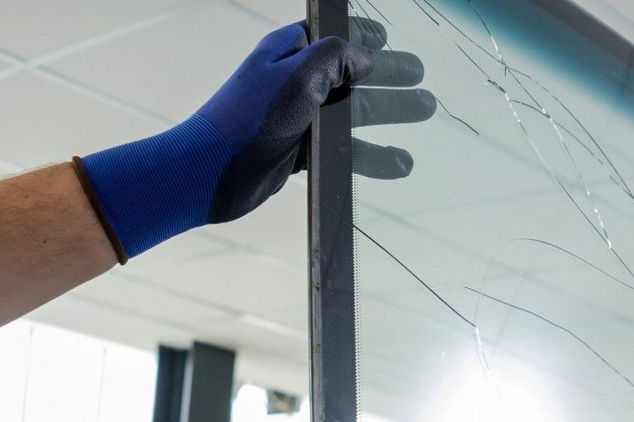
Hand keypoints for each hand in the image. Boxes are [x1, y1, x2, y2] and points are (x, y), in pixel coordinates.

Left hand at [77, 21, 432, 259]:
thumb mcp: (297, 77)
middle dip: (388, 76)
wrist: (209, 174)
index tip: (386, 36)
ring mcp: (296, 119)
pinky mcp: (297, 153)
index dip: (361, 36)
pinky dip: (370, 155)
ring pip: (351, 114)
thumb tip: (366, 57)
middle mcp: (293, 82)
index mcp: (288, 52)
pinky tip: (398, 163)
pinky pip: (342, 150)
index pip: (331, 36)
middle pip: (351, 75)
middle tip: (421, 79)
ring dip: (387, 115)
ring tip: (423, 112)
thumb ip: (335, 59)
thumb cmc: (248, 119)